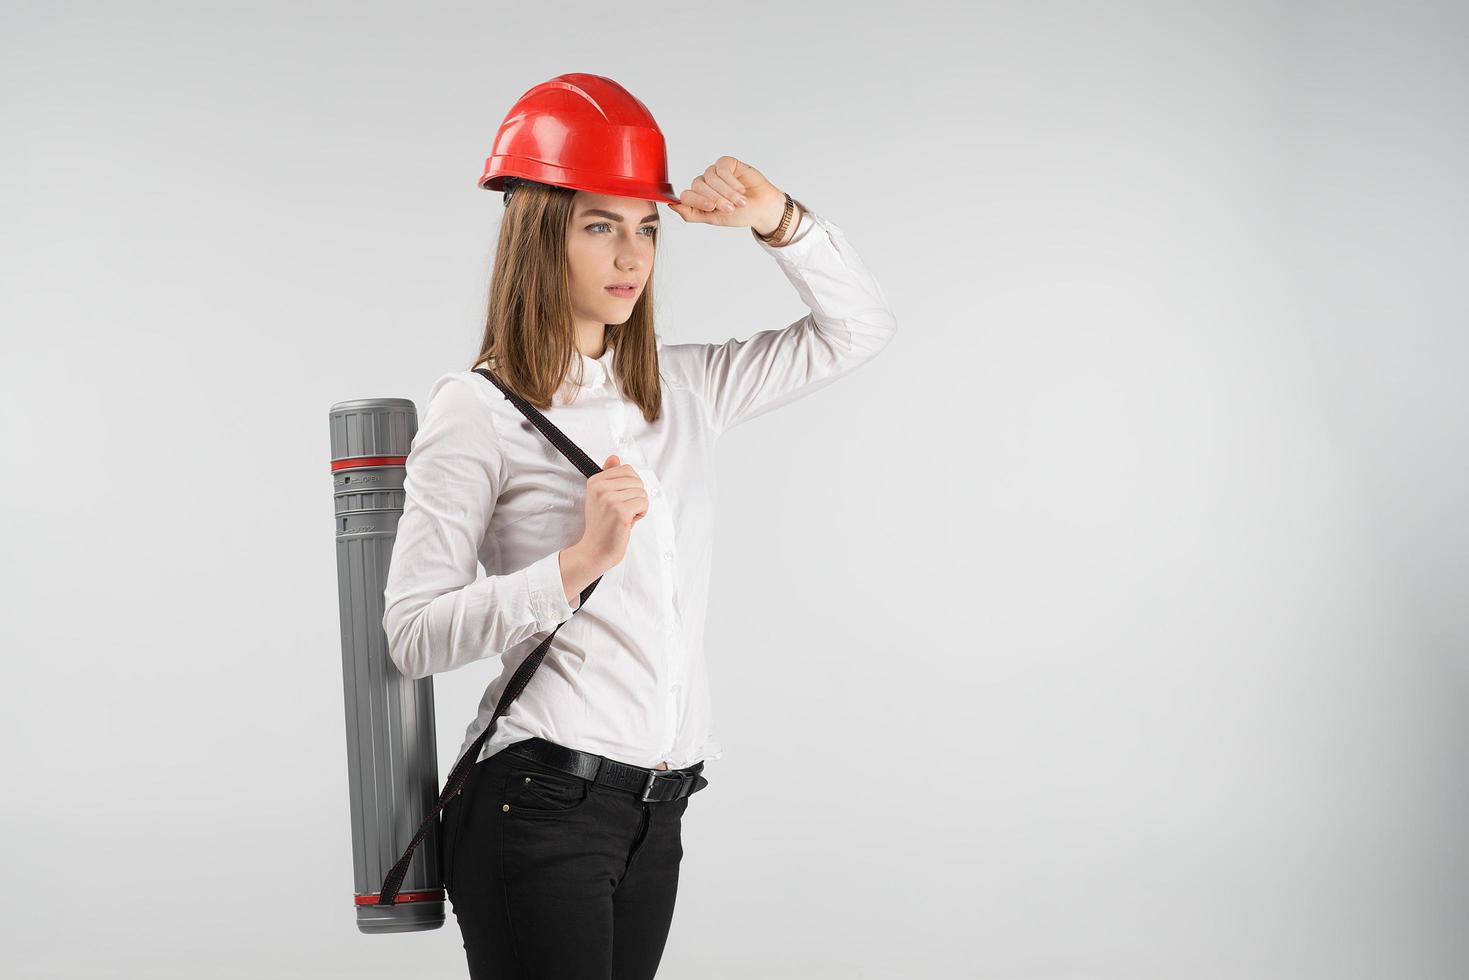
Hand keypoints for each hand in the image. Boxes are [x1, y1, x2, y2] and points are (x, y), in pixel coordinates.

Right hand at [574, 454, 647, 572]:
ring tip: (624, 517)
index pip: (628, 469)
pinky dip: (641, 514)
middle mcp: (600, 487)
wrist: (595, 550)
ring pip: (642, 492)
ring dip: (638, 507)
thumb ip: (609, 475)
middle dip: (636, 497)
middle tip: (622, 511)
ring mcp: (610, 499)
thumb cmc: (602, 524)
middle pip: (637, 481)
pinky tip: (628, 522)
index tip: (619, 500)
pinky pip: (644, 503)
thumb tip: (614, 457)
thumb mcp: (601, 496)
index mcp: (595, 480)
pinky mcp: (620, 511)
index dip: (630, 486)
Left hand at [668, 156, 786, 235]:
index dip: (699, 201)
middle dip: (716, 198)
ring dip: (727, 191)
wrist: (762, 208)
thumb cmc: (739, 215)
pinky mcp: (726, 163)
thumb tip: (672, 206)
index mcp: (698, 198)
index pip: (687, 195)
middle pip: (698, 185)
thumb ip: (692, 214)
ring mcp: (714, 173)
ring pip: (710, 177)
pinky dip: (731, 181)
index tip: (713, 208)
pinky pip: (721, 168)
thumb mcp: (713, 219)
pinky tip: (741, 188)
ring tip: (740, 201)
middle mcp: (704, 184)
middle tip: (730, 208)